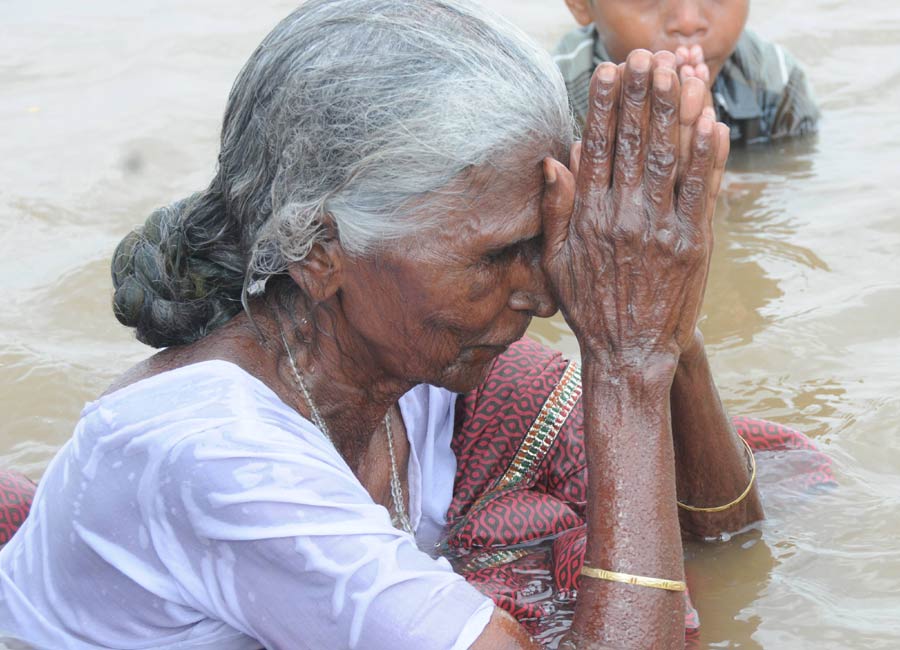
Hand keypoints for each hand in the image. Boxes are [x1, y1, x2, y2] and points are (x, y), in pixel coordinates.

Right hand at [541, 50, 728, 369]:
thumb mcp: (556, 261)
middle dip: (640, 95)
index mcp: (588, 218)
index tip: (608, 72)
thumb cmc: (589, 308)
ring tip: (676, 71)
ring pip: (666, 158)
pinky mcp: (691, 244)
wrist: (628, 353)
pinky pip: (701, 191)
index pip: (595, 149)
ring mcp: (659, 229)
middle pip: (632, 143)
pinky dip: (708, 156)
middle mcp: (622, 217)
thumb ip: (555, 209)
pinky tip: (712, 122)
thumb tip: (553, 157)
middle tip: (645, 57)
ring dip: (673, 111)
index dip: (603, 106)